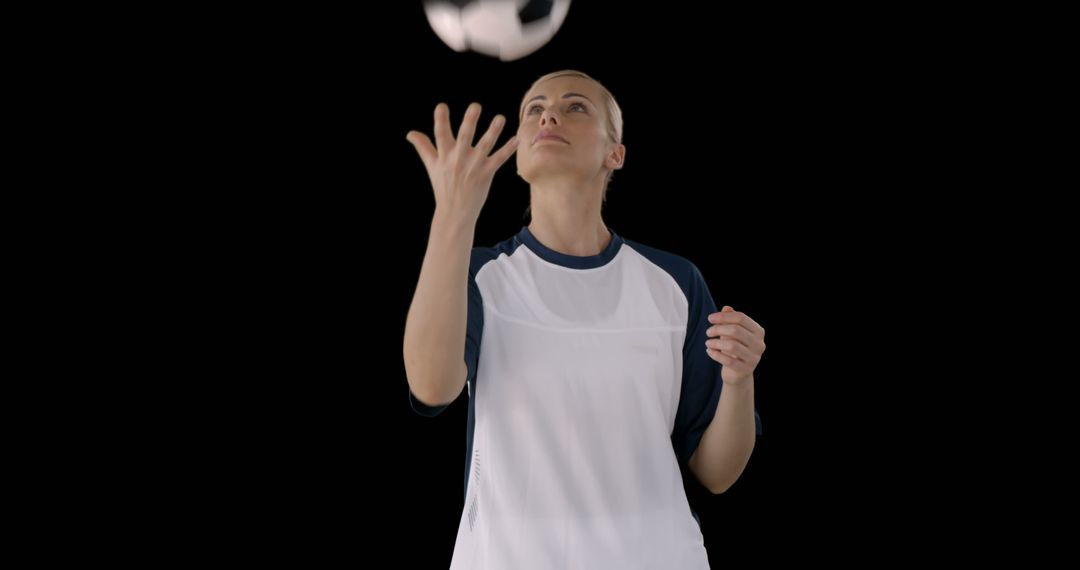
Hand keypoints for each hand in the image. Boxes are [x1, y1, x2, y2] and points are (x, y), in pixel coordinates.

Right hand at [406, 102, 518, 221]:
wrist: (455, 212)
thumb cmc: (443, 186)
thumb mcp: (432, 166)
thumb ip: (423, 147)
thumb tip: (410, 133)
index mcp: (444, 156)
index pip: (440, 134)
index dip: (440, 120)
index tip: (441, 106)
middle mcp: (459, 159)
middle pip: (464, 137)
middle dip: (469, 121)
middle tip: (475, 106)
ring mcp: (474, 166)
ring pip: (485, 145)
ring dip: (493, 131)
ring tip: (500, 117)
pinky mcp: (486, 173)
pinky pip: (498, 159)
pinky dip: (508, 149)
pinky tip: (517, 138)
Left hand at [705, 306, 765, 385]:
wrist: (738, 373)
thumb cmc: (735, 348)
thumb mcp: (732, 333)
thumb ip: (730, 320)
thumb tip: (726, 308)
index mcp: (758, 331)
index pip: (741, 318)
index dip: (723, 316)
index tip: (710, 318)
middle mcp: (759, 344)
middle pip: (736, 330)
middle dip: (718, 329)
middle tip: (708, 332)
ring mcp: (754, 358)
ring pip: (732, 345)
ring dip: (716, 342)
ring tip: (708, 342)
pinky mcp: (746, 370)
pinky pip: (728, 360)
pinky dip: (716, 354)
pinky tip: (709, 351)